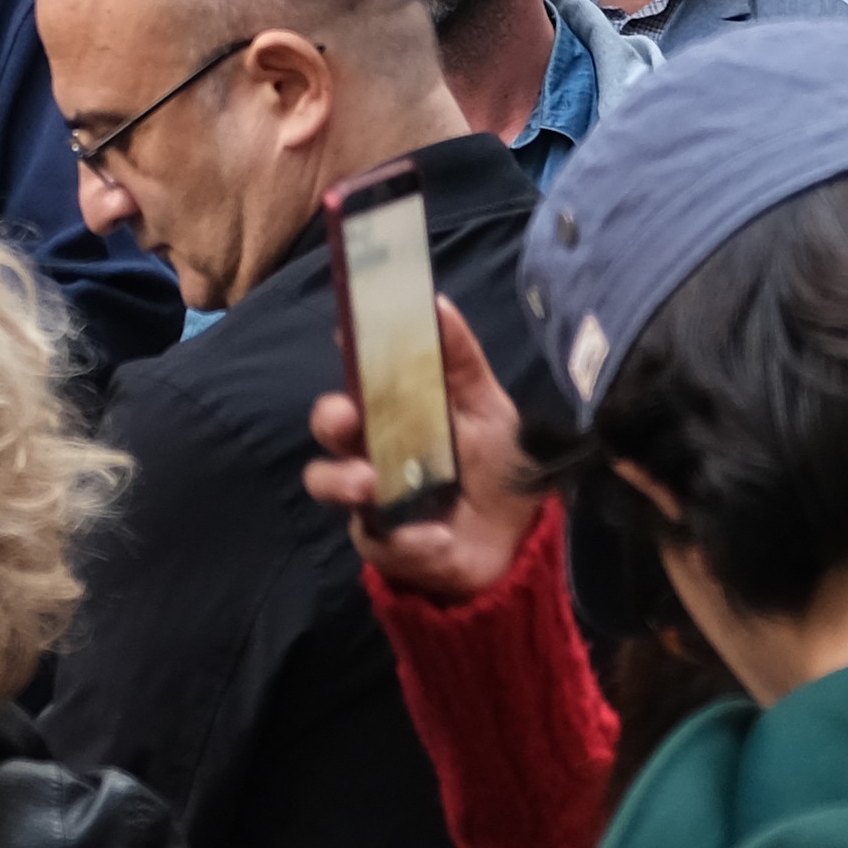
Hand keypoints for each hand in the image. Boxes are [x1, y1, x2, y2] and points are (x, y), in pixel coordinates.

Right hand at [300, 298, 546, 604]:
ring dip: (343, 480)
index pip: (359, 375)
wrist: (520, 538)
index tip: (347, 331)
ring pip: (327, 482)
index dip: (350, 353)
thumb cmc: (496, 464)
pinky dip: (410, 540)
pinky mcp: (384, 545)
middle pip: (329, 425)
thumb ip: (461, 360)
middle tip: (347, 416)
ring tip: (370, 485)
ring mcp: (371, 496)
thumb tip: (437, 301)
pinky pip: (380, 541)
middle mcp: (371, 448)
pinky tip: (440, 537)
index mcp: (395, 411)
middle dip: (330, 417)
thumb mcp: (487, 406)